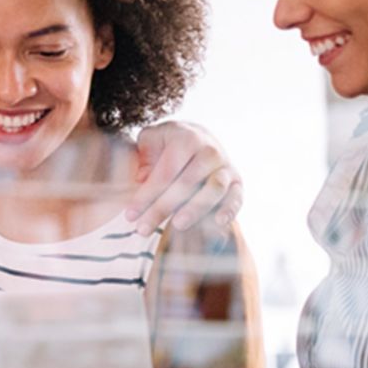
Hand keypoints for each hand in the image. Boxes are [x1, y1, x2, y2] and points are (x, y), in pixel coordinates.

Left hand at [128, 121, 242, 233]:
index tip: (130, 216)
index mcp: (186, 138)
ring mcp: (225, 167)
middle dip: (162, 208)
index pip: (164, 172)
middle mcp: (209, 151)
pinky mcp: (237, 183)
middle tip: (143, 229)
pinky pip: (236, 198)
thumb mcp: (151, 140)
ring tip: (176, 225)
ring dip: (195, 209)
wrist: (201, 139)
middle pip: (185, 184)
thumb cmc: (169, 144)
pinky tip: (218, 223)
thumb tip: (141, 179)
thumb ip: (143, 156)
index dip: (145, 195)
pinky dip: (229, 210)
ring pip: (212, 190)